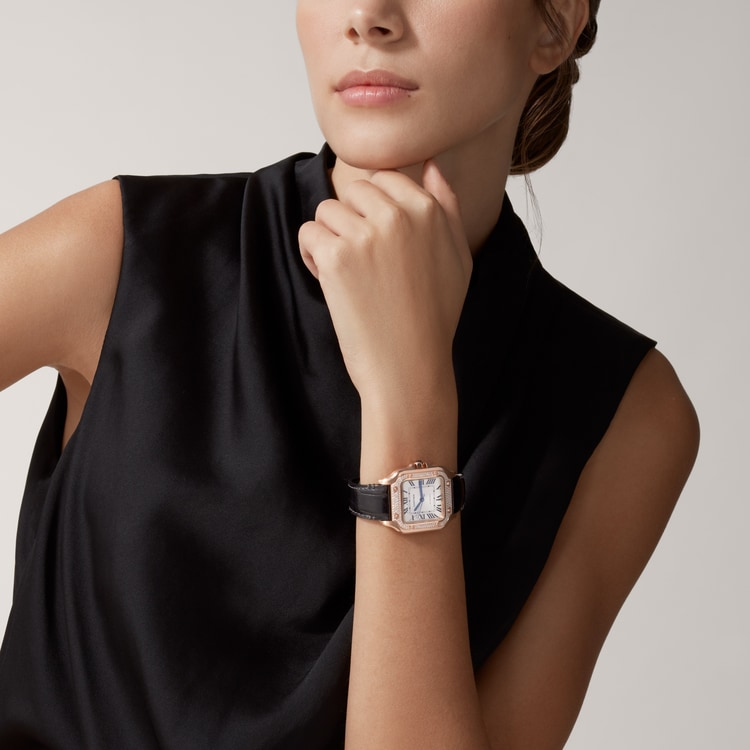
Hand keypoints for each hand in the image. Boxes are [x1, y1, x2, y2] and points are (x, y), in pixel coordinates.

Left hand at [298, 161, 472, 415]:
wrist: (409, 367)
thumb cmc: (434, 318)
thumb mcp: (458, 257)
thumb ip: (446, 206)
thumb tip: (430, 164)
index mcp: (429, 211)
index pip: (384, 178)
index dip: (373, 212)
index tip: (379, 245)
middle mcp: (398, 216)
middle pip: (352, 191)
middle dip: (351, 222)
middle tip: (363, 263)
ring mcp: (366, 235)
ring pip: (326, 210)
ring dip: (330, 239)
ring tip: (349, 276)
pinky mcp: (337, 258)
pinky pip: (308, 234)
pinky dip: (313, 258)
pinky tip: (332, 283)